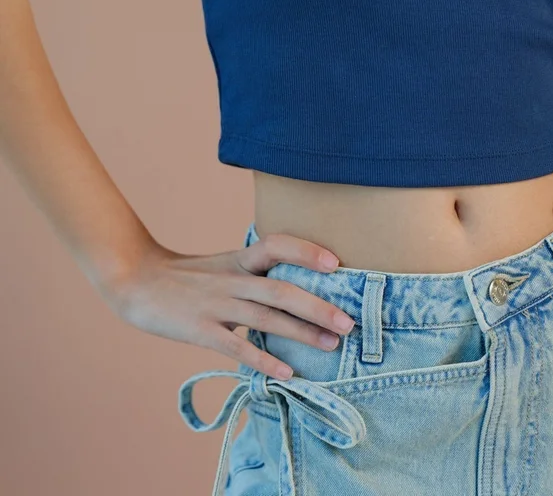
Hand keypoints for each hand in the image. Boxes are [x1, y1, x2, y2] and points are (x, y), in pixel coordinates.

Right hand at [101, 233, 356, 379]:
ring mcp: (216, 305)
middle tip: (350, 322)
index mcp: (238, 259)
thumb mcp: (223, 265)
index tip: (336, 262)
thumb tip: (293, 287)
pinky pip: (237, 347)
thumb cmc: (186, 277)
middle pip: (282, 289)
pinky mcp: (200, 331)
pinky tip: (287, 373)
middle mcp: (231, 279)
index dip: (306, 251)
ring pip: (266, 318)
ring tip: (332, 345)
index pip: (277, 244)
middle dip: (319, 306)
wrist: (136, 281)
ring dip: (302, 333)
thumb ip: (254, 273)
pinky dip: (264, 360)